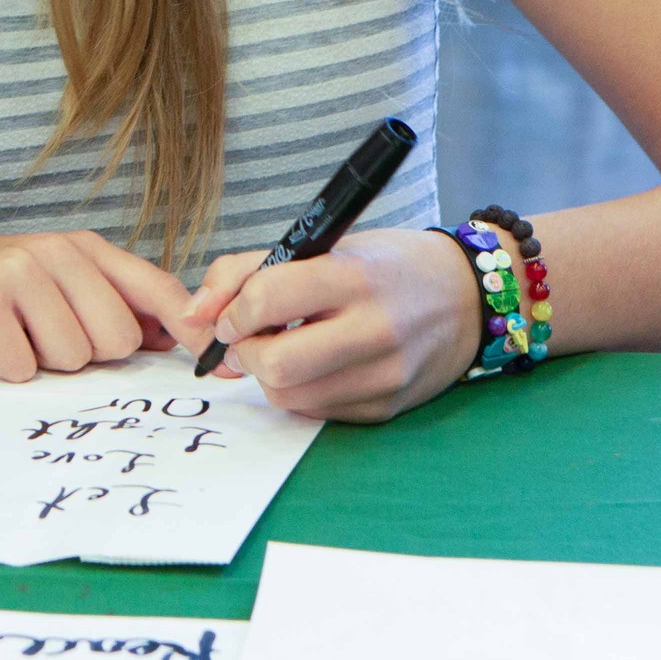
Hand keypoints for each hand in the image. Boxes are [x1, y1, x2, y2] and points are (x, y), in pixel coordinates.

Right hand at [0, 231, 191, 381]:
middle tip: (41, 340)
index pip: (159, 292)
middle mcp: (56, 252)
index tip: (218, 373)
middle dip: (85, 358)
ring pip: (73, 358)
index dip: (192, 336)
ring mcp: (19, 272)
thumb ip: (110, 305)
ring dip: (40, 365)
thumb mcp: (49, 286)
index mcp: (82, 248)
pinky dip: (3, 371)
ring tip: (10, 338)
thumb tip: (177, 338)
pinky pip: (22, 367)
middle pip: (117, 340)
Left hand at [175, 229, 482, 421]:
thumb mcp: (322, 246)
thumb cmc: (384, 266)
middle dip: (247, 354)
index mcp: (355, 276)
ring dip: (270, 376)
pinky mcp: (386, 408)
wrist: (468, 297)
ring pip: (289, 397)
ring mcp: (385, 375)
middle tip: (249, 339)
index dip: (233, 311)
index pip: (268, 299)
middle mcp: (375, 329)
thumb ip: (246, 271)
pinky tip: (316, 366)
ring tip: (285, 348)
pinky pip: (315, 413)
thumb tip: (192, 317)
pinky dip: (301, 392)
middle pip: (276, 364)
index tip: (232, 314)